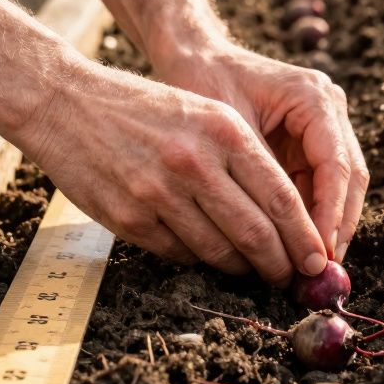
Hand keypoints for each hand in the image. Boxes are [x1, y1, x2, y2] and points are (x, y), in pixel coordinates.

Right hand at [20, 57, 330, 286]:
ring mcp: (159, 194)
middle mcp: (194, 163)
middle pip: (256, 233)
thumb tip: (286, 216)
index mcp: (223, 130)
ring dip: (242, 269)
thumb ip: (244, 158)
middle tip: (290, 279)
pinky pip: (180, 254)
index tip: (318, 261)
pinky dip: (201, 261)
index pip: (280, 197)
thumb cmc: (144, 108)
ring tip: (253, 271)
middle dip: (281, 265)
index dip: (304, 238)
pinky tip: (208, 255)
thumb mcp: (203, 113)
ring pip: (219, 251)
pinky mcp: (130, 218)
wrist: (66, 104)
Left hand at [152, 41, 369, 262]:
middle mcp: (328, 109)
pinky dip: (311, 215)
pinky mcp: (309, 142)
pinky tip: (298, 246)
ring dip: (328, 225)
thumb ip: (260, 174)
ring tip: (312, 266)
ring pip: (340, 185)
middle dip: (338, 225)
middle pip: (349, 177)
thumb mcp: (228, 129)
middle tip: (323, 269)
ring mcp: (323, 125)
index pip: (337, 163)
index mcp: (314, 97)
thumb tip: (279, 229)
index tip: (321, 250)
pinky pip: (319, 184)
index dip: (332, 212)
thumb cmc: (204, 82)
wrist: (195, 56)